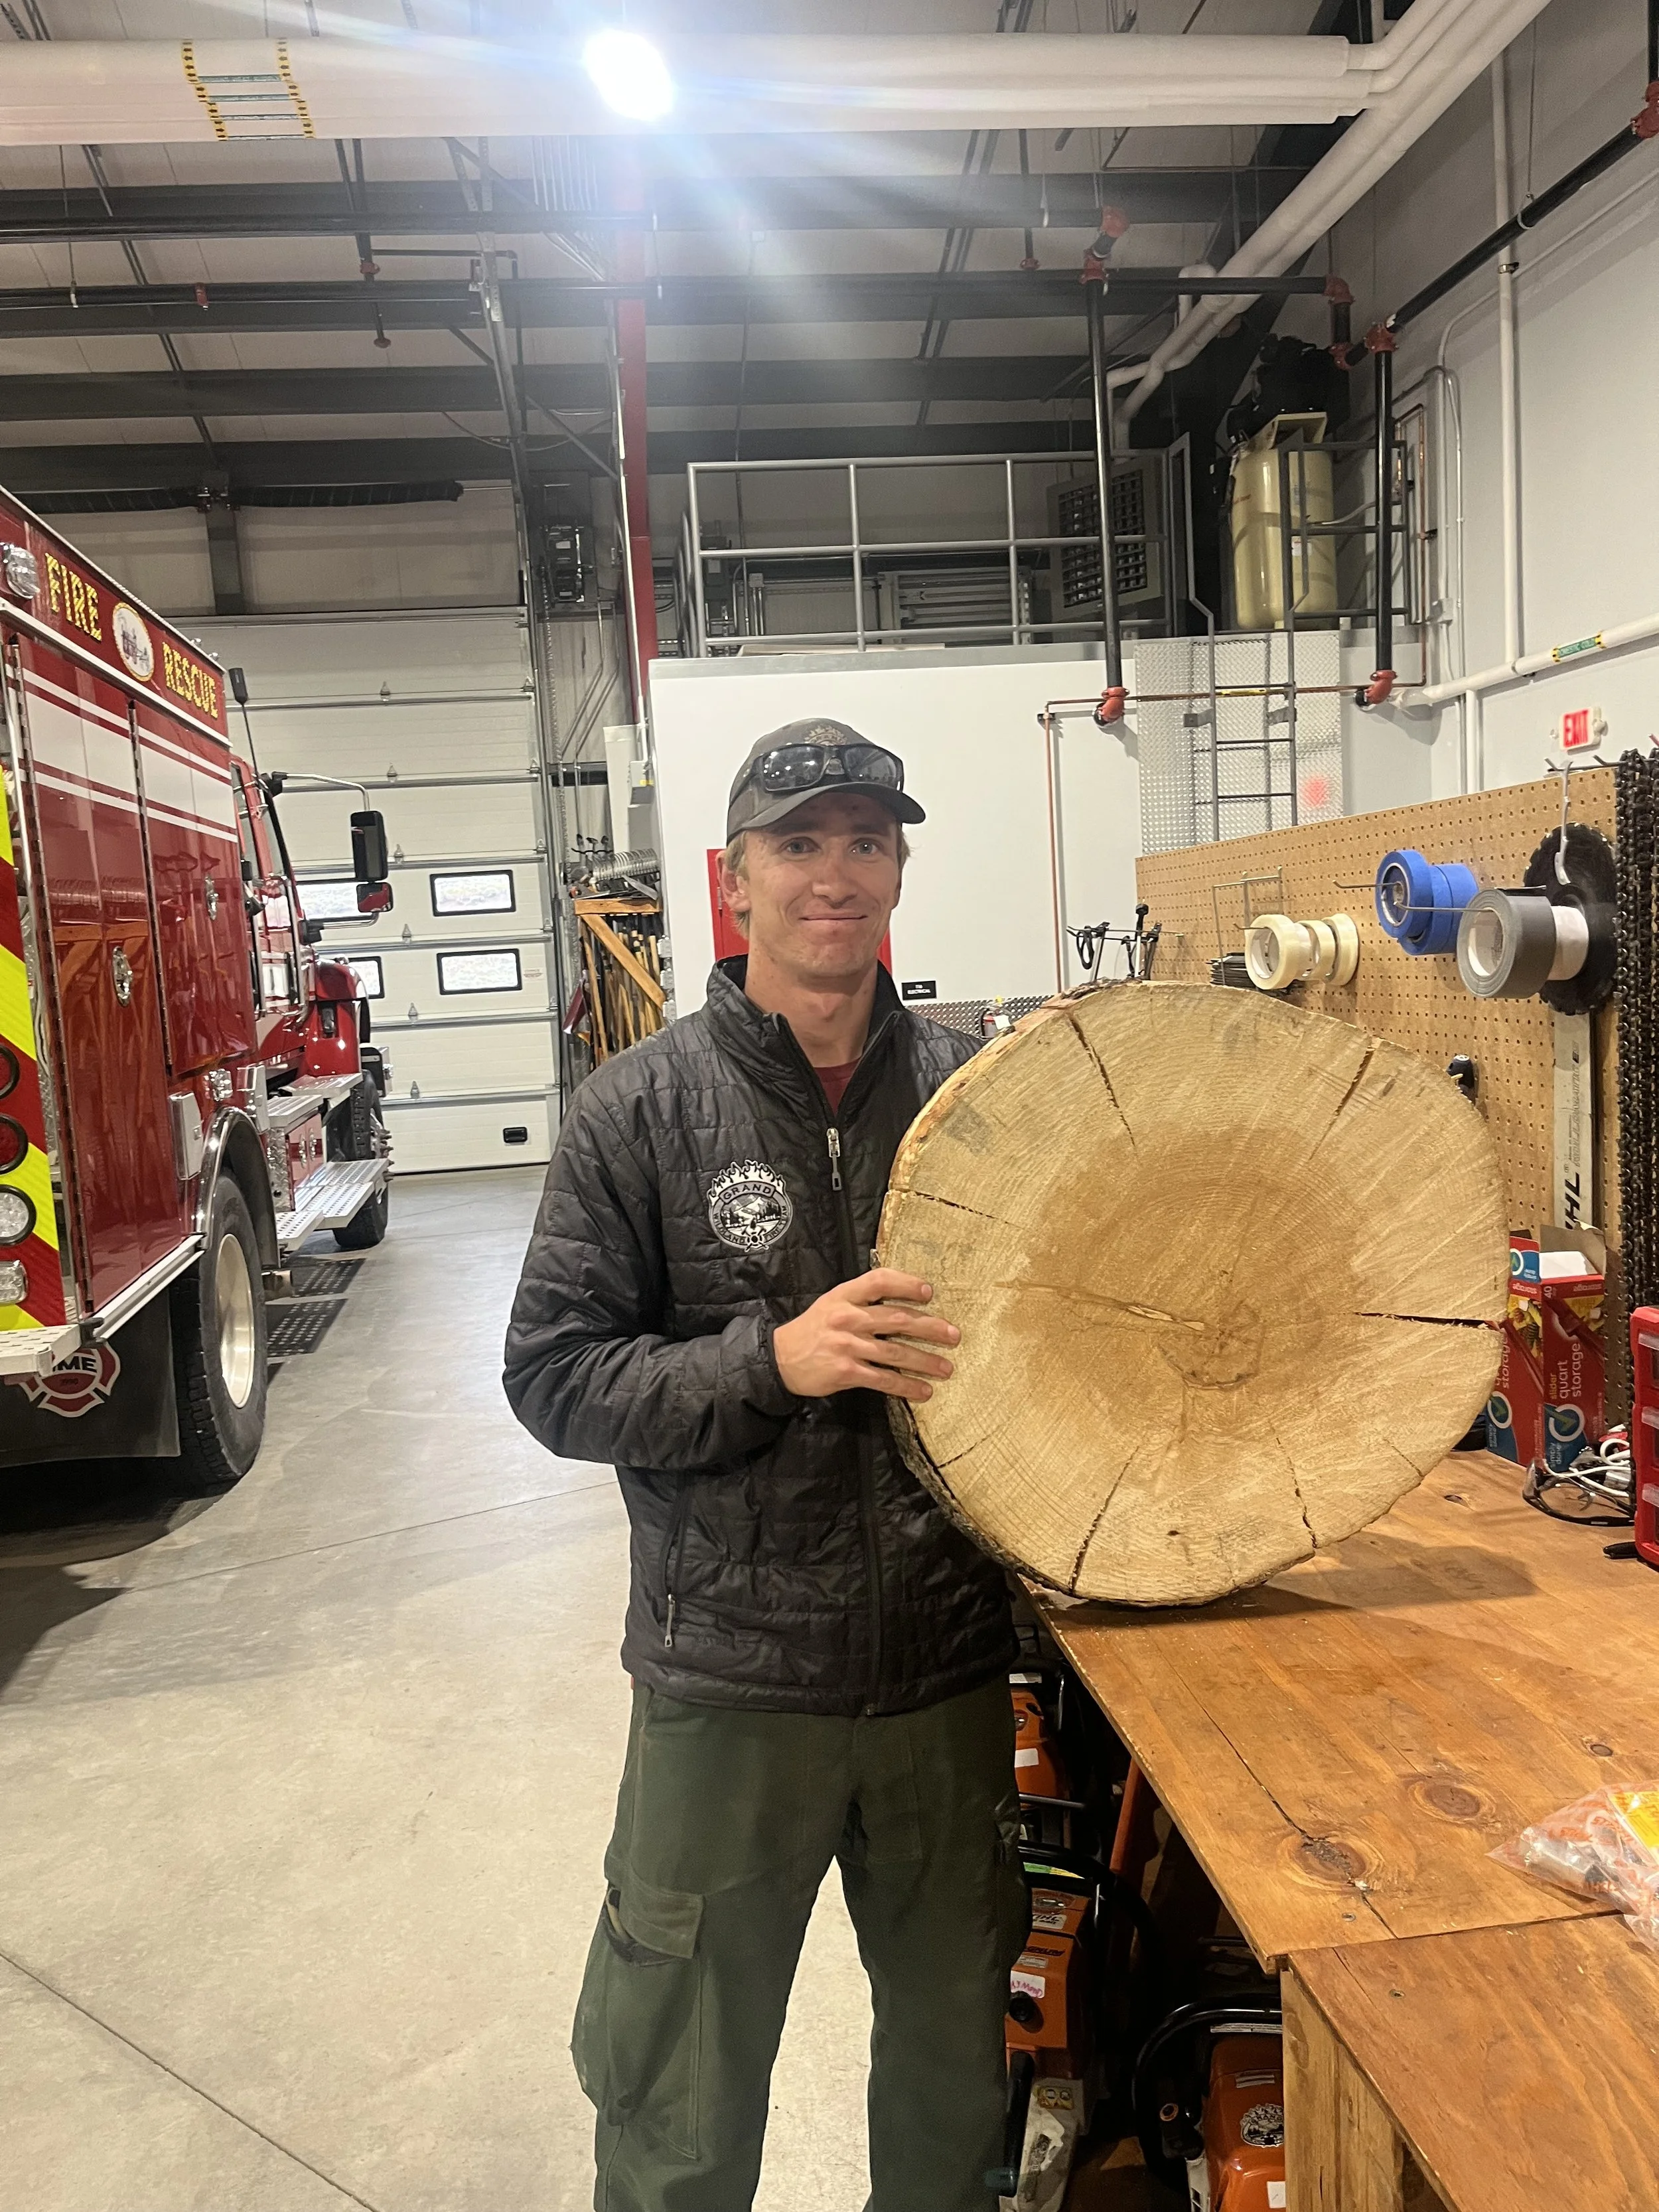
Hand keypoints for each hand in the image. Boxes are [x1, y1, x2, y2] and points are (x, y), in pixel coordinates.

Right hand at [773, 1269, 960, 1402]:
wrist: (779, 1359)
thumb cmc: (813, 1329)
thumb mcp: (832, 1303)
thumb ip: (862, 1299)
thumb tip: (904, 1300)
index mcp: (844, 1295)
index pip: (879, 1281)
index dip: (906, 1284)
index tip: (929, 1292)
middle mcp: (846, 1317)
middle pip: (896, 1319)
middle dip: (929, 1328)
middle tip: (954, 1336)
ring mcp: (846, 1345)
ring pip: (894, 1352)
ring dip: (924, 1361)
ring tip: (946, 1368)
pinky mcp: (845, 1372)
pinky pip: (882, 1379)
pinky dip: (905, 1386)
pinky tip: (923, 1391)